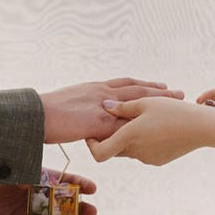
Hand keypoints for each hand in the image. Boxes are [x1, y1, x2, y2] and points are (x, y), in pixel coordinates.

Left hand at [0, 177, 96, 214]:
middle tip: (92, 212)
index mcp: (42, 179)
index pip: (66, 182)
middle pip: (64, 205)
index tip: (92, 188)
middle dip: (79, 209)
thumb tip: (49, 175)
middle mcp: (39, 196)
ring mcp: (30, 211)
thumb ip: (33, 170)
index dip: (80, 185)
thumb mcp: (17, 165)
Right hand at [38, 77, 177, 145]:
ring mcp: (103, 107)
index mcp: (95, 88)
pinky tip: (157, 131)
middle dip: (159, 91)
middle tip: (177, 92)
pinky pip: (125, 126)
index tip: (160, 85)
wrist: (37, 115)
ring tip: (175, 104)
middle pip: (138, 90)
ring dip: (158, 103)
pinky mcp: (100, 123)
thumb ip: (83, 105)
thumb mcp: (69, 102)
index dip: (145, 84)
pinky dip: (141, 128)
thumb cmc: (46, 111)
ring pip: (137, 103)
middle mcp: (103, 93)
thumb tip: (87, 111)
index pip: (126, 84)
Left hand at [99, 98, 207, 167]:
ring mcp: (147, 158)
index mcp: (128, 137)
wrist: (201, 128)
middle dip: (112, 136)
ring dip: (129, 138)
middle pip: (113, 149)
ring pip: (129, 149)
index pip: (99, 153)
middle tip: (118, 119)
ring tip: (142, 120)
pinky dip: (143, 142)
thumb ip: (122, 106)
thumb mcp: (146, 102)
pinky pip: (143, 152)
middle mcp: (135, 151)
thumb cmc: (173, 111)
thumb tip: (104, 107)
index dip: (92, 145)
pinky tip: (156, 128)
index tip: (94, 132)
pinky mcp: (158, 160)